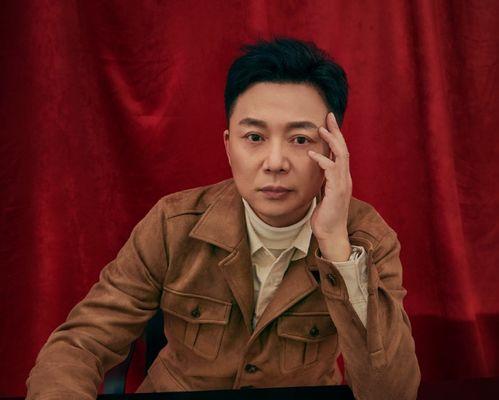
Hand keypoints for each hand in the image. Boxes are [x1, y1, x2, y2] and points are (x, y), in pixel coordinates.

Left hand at [308, 112, 351, 259]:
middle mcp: (345, 178)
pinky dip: (322, 160)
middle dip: (336, 132)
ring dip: (331, 141)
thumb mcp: (323, 194)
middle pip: (344, 148)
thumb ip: (322, 181)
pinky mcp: (337, 191)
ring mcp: (343, 184)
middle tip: (329, 116)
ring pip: (341, 156)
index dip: (335, 136)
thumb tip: (316, 171)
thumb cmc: (326, 216)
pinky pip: (331, 171)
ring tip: (321, 130)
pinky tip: (312, 154)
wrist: (331, 234)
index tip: (328, 123)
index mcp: (342, 178)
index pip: (340, 152)